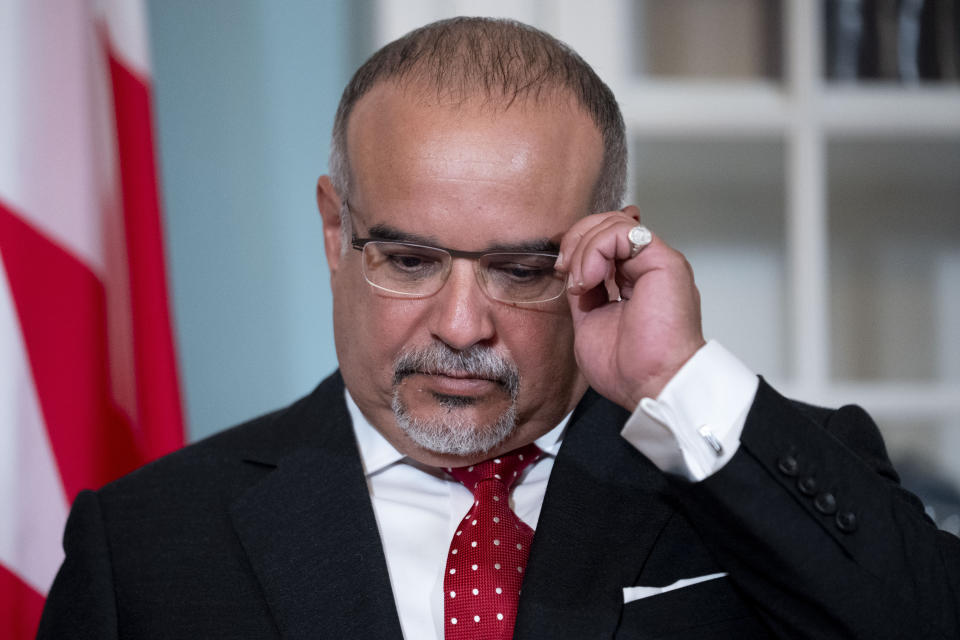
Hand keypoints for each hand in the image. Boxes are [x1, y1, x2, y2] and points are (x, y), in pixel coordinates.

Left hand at [556, 206, 705, 410]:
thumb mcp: (589, 321)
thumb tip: (572, 271)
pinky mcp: (663, 261)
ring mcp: (656, 262)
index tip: (564, 274)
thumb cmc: (629, 368)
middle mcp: (647, 268)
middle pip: (608, 224)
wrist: (652, 384)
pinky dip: (596, 250)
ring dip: (584, 248)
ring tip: (581, 282)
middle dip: (577, 240)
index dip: (579, 247)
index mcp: (634, 281)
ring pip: (614, 224)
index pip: (606, 242)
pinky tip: (591, 279)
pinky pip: (622, 233)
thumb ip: (584, 293)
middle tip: (565, 269)